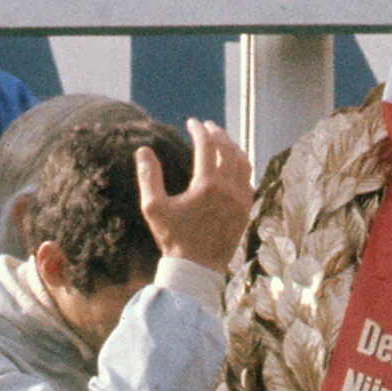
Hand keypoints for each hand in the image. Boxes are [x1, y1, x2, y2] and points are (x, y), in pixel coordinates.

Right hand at [140, 120, 254, 269]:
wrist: (197, 268)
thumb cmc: (173, 238)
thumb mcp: (153, 208)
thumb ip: (148, 176)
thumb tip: (143, 150)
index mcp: (207, 185)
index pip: (207, 145)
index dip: (199, 130)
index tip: (191, 122)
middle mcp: (229, 189)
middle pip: (228, 149)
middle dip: (218, 133)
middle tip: (207, 126)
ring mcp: (241, 200)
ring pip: (244, 162)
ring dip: (233, 147)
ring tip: (222, 140)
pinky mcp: (246, 211)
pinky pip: (249, 180)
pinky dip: (241, 166)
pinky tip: (233, 164)